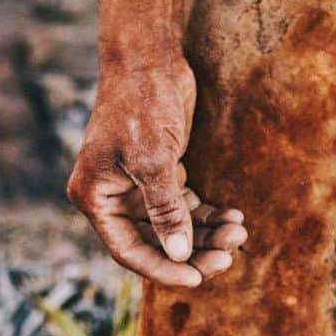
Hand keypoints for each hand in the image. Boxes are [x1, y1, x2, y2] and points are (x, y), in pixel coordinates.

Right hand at [67, 53, 246, 287]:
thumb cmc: (142, 103)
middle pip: (155, 244)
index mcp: (96, 198)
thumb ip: (166, 210)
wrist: (149, 57)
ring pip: (175, 229)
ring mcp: (138, 188)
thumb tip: (179, 254)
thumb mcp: (154, 160)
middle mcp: (114, 198)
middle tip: (229, 255)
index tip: (197, 278)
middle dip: (193, 252)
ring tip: (238, 232)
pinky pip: (186, 209)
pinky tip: (233, 217)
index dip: (163, 268)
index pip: (129, 250)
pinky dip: (209, 216)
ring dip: (207, 235)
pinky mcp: (162, 176)